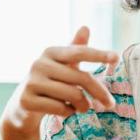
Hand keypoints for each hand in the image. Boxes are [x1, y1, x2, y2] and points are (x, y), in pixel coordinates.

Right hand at [0, 26, 118, 137]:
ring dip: (84, 105)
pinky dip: (69, 112)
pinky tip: (66, 111)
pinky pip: (61, 108)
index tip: (116, 57)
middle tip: (111, 104)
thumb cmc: (50, 82)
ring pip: (73, 95)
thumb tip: (85, 27)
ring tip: (84, 107)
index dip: (98, 54)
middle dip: (99, 92)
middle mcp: (39, 64)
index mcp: (50, 52)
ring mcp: (31, 82)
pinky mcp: (27, 100)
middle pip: (81, 78)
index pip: (79, 51)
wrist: (23, 105)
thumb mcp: (63, 65)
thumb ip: (75, 48)